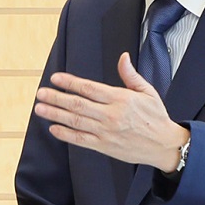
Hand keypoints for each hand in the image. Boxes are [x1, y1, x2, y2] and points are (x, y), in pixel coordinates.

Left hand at [34, 53, 189, 169]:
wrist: (164, 145)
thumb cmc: (156, 117)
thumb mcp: (147, 92)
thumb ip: (130, 75)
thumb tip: (123, 57)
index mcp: (120, 99)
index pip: (89, 88)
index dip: (70, 83)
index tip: (55, 78)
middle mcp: (111, 115)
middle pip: (77, 104)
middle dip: (56, 98)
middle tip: (41, 93)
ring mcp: (106, 132)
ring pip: (75, 122)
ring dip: (55, 114)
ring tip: (40, 108)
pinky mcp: (104, 147)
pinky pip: (80, 140)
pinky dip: (65, 134)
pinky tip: (53, 128)